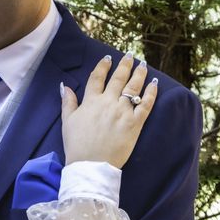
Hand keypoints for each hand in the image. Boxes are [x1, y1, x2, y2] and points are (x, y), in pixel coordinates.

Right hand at [61, 53, 157, 168]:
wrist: (91, 164)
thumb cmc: (77, 144)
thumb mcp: (67, 121)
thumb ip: (68, 102)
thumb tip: (64, 86)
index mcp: (91, 102)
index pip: (97, 78)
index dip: (102, 66)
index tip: (107, 58)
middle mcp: (108, 103)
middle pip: (118, 79)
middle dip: (124, 65)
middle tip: (128, 56)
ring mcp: (123, 112)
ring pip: (133, 88)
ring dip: (139, 74)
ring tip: (143, 65)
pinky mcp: (135, 124)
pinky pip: (146, 105)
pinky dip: (151, 93)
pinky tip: (154, 85)